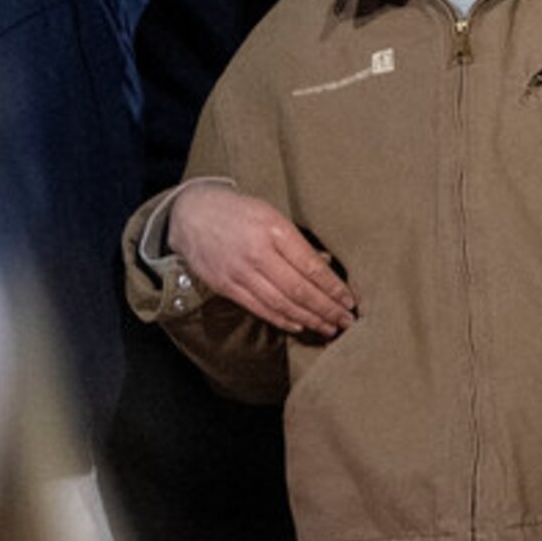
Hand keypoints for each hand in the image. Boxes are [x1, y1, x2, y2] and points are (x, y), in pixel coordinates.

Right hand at [170, 186, 357, 336]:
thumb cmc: (239, 212)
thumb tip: (325, 265)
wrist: (191, 214)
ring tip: (329, 328)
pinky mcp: (226, 287)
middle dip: (327, 309)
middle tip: (347, 321)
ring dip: (309, 320)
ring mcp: (240, 272)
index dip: (333, 288)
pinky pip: (259, 308)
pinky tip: (300, 325)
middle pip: (299, 290)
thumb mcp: (272, 215)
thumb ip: (297, 242)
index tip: (350, 300)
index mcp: (274, 230)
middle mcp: (258, 253)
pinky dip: (282, 319)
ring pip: (281, 304)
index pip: (311, 267)